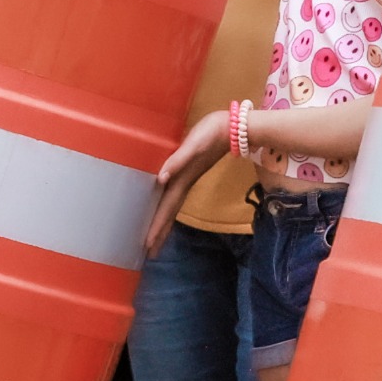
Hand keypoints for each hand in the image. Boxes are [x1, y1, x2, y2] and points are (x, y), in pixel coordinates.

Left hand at [144, 111, 230, 256]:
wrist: (234, 127)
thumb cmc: (212, 133)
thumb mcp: (195, 145)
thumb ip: (178, 161)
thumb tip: (161, 178)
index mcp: (182, 180)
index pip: (167, 209)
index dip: (157, 227)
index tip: (148, 246)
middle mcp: (184, 183)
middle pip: (169, 214)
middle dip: (160, 233)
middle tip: (149, 253)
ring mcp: (187, 178)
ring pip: (172, 207)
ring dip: (164, 224)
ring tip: (154, 239)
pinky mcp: (189, 171)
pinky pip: (174, 195)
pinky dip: (167, 206)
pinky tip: (162, 206)